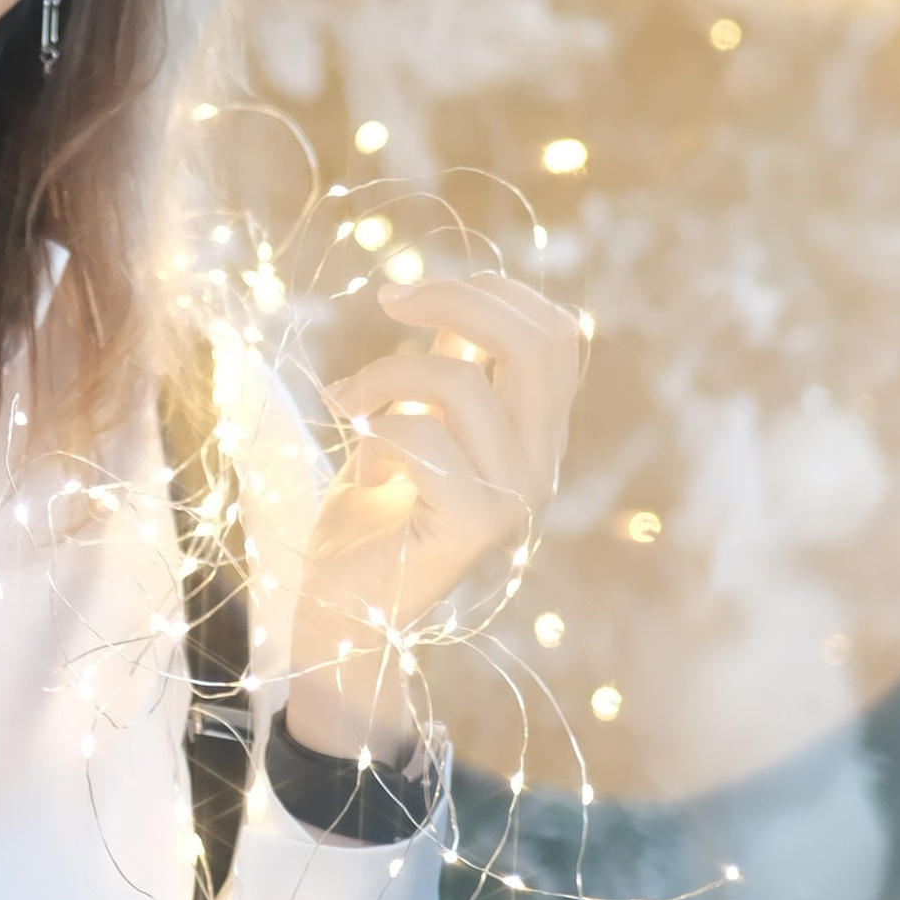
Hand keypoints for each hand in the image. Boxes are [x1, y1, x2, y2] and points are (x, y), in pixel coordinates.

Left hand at [284, 273, 583, 759]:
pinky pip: (423, 439)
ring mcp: (518, 494)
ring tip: (342, 404)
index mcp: (536, 432)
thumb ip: (445, 369)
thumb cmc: (373, 513)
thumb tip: (452, 301)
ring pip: (464, 384)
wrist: (346, 608)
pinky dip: (374, 437)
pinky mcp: (477, 524)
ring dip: (383, 377)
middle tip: (388, 302)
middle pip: (538, 342)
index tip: (411, 292)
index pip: (557, 334)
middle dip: (456, 300)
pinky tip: (362, 474)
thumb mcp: (414, 421)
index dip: (493, 292)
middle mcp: (543, 461)